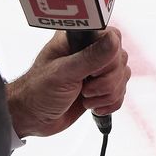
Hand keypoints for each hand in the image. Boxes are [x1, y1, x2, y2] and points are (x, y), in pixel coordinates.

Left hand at [5, 27, 129, 139]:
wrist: (32, 117)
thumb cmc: (38, 91)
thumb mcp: (63, 73)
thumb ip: (90, 57)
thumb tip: (113, 40)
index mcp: (78, 38)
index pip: (112, 38)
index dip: (107, 59)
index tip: (91, 73)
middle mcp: (89, 50)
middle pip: (120, 60)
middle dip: (106, 82)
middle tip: (84, 89)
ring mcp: (96, 69)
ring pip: (123, 77)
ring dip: (107, 94)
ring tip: (84, 98)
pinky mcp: (100, 86)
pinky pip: (121, 92)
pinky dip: (110, 103)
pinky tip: (92, 106)